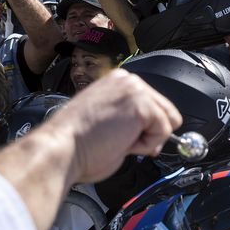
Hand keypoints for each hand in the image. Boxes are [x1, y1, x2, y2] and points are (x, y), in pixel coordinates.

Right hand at [45, 69, 181, 183]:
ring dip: (148, 139)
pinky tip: (122, 143)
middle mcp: (128, 80)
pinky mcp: (142, 104)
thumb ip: (131, 121)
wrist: (61, 149)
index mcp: (118, 82)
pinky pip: (164, 131)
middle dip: (150, 133)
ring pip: (168, 121)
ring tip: (118, 141)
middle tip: (122, 142)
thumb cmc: (76, 144)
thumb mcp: (108, 122)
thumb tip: (152, 133)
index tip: (125, 137)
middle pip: (166, 110)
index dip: (145, 128)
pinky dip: (147, 144)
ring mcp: (136, 90)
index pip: (152, 104)